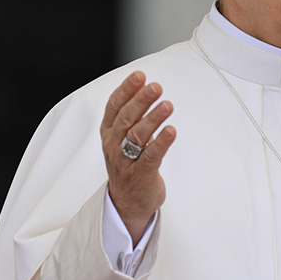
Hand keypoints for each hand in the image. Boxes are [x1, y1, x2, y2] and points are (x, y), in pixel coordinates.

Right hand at [100, 71, 176, 242]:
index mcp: (109, 133)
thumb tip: (144, 87)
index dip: (126, 90)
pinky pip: (151, 156)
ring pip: (137, 136)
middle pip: (126, 118)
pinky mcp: (142, 175)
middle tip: (156, 87)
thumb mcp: (121, 138)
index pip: (114, 107)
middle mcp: (114, 145)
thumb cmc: (128, 165)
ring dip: (153, 119)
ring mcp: (126, 161)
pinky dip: (161, 142)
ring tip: (167, 105)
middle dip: (141, 100)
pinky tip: (171, 131)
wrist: (127, 203)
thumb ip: (130, 116)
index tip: (140, 76)